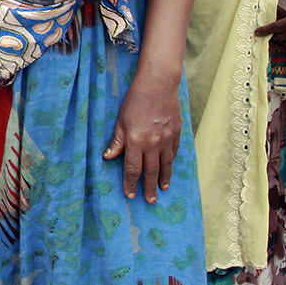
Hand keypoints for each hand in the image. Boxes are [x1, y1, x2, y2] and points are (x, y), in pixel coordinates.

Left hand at [103, 70, 181, 201]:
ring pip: (165, 165)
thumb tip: (109, 157)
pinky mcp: (177, 133)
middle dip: (149, 188)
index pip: (133, 169)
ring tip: (162, 189)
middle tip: (149, 200)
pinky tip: (169, 168)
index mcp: (136, 141)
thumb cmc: (135, 99)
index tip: (130, 194)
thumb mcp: (121, 120)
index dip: (131, 183)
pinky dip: (171, 162)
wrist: (159, 84)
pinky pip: (174, 152)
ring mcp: (167, 139)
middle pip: (151, 172)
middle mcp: (153, 144)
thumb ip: (117, 141)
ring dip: (163, 179)